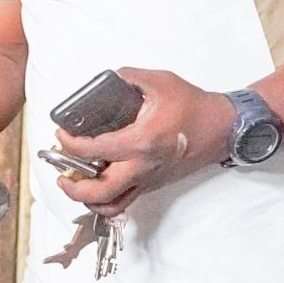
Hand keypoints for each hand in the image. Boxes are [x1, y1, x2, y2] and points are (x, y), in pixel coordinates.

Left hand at [55, 68, 236, 217]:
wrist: (222, 127)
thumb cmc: (194, 105)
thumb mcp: (159, 81)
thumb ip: (128, 77)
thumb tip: (108, 79)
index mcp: (141, 141)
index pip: (95, 150)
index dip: (70, 144)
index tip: (61, 135)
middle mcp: (144, 166)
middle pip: (100, 191)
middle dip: (73, 187)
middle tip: (61, 173)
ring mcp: (149, 179)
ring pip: (113, 204)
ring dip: (88, 199)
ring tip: (76, 183)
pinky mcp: (155, 183)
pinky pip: (126, 201)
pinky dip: (107, 199)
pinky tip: (98, 183)